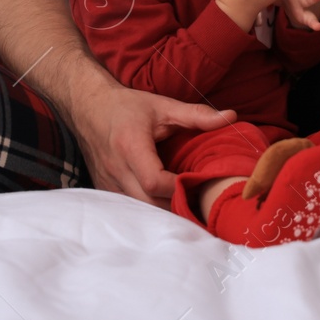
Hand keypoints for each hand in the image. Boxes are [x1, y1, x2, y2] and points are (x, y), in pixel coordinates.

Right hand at [68, 76, 235, 207]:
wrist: (88, 107)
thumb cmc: (126, 106)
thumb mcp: (162, 106)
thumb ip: (197, 115)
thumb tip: (231, 117)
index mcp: (130, 146)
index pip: (154, 181)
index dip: (178, 188)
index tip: (199, 184)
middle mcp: (117, 169)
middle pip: (149, 204)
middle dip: (176, 207)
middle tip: (201, 205)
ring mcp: (108, 183)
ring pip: (139, 211)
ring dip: (164, 213)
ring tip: (188, 208)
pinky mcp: (106, 190)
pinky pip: (130, 208)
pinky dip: (149, 210)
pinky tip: (166, 206)